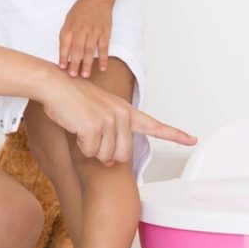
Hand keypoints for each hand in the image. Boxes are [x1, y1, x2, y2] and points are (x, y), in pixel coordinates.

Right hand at [42, 72, 196, 164]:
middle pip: (122, 156)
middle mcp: (123, 115)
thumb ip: (111, 135)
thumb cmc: (74, 101)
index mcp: (127, 111)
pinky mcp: (95, 127)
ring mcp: (110, 121)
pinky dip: (80, 146)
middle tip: (90, 135)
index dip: (175, 135)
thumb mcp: (99, 113)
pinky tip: (76, 127)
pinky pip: (90, 152)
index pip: (155, 126)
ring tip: (82, 127)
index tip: (192, 140)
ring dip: (90, 149)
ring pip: (105, 157)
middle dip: (104, 154)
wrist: (56, 86)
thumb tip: (110, 161)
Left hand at [59, 0, 113, 76]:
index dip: (63, 56)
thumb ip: (66, 35)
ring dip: (87, 63)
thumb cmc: (80, 11)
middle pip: (77, 49)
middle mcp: (81, 30)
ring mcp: (94, 31)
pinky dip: (103, 58)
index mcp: (70, 27)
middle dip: (75, 63)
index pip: (65, 44)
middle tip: (73, 76)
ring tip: (85, 75)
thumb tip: (64, 53)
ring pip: (90, 50)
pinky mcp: (105, 32)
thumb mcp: (68, 21)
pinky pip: (104, 47)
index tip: (62, 67)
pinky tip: (102, 68)